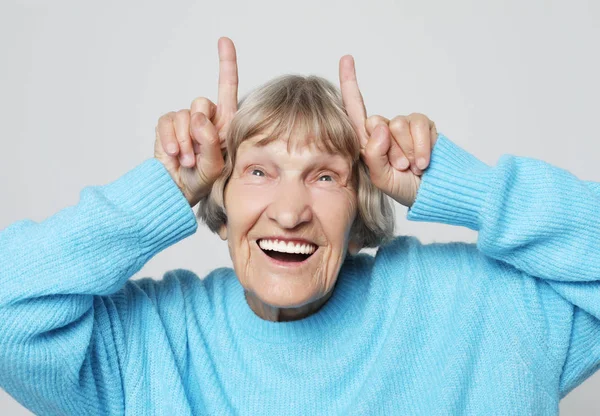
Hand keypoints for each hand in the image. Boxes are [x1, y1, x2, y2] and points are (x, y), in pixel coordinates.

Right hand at [154, 37, 238, 206]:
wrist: (178, 191)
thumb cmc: (203, 180)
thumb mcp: (216, 165)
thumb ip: (211, 142)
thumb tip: (199, 118)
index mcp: (225, 123)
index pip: (227, 88)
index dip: (226, 64)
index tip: (224, 41)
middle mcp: (206, 119)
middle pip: (203, 103)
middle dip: (199, 129)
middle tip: (198, 155)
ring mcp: (185, 122)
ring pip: (184, 114)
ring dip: (184, 141)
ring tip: (188, 160)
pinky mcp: (167, 127)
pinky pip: (167, 122)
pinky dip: (169, 140)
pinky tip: (175, 155)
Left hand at [338, 55, 437, 207]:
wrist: (433, 194)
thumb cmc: (403, 189)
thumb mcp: (381, 179)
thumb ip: (373, 154)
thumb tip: (380, 126)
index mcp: (366, 142)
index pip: (354, 110)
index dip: (349, 83)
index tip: (346, 58)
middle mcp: (384, 130)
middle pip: (376, 123)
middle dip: (389, 150)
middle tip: (399, 168)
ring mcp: (403, 127)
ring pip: (398, 125)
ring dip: (406, 152)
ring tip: (411, 167)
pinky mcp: (424, 126)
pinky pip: (419, 126)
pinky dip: (421, 147)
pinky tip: (423, 162)